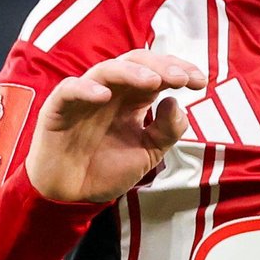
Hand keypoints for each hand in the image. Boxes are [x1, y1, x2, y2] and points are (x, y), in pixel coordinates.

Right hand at [26, 51, 208, 205]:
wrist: (70, 196)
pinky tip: (104, 95)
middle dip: (161, 67)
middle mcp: (111, 92)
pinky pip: (70, 89)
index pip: (157, 72)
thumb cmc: (104, 170)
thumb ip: (167, 130)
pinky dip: (86, 88)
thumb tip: (175, 101)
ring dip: (131, 72)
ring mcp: (84, 98)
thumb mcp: (148, 153)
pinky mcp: (58, 108)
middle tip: (181, 80)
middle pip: (136, 63)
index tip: (201, 82)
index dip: (180, 71)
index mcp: (132, 99)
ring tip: (152, 82)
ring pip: (107, 70)